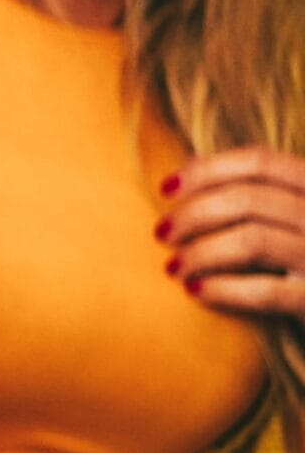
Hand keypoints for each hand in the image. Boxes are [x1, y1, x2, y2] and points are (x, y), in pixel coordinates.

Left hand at [160, 148, 304, 320]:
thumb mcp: (298, 214)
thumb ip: (261, 190)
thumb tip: (192, 164)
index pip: (262, 160)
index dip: (207, 169)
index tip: (166, 187)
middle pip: (249, 198)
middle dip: (194, 213)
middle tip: (162, 232)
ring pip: (253, 240)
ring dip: (201, 251)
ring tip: (173, 266)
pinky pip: (266, 291)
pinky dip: (223, 289)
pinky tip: (195, 290)